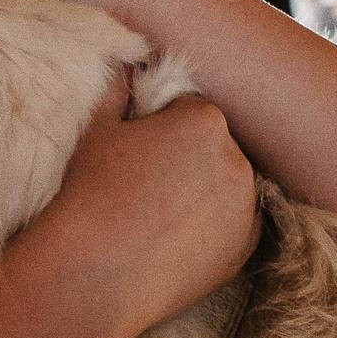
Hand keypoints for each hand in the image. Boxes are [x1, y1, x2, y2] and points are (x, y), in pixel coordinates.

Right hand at [35, 87, 261, 337]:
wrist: (93, 274)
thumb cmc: (89, 195)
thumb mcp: (97, 131)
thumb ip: (117, 90)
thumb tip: (122, 63)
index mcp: (204, 120)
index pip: (188, 113)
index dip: (159, 132)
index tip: (135, 158)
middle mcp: (237, 159)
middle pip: (214, 149)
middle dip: (187, 161)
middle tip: (145, 190)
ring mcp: (246, 206)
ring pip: (227, 187)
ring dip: (204, 193)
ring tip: (158, 218)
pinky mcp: (246, 248)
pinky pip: (235, 226)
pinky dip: (214, 229)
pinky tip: (175, 240)